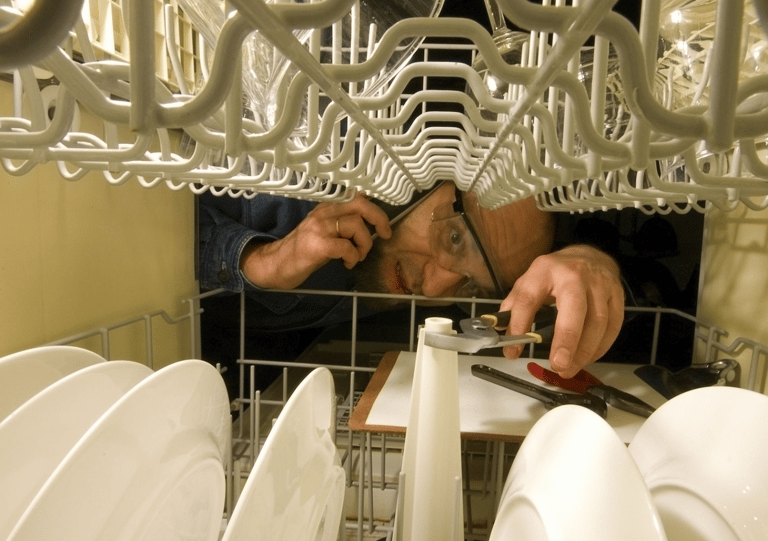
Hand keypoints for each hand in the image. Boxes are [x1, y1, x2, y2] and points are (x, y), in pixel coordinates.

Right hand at [239, 193, 390, 289]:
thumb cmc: (304, 249)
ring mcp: (319, 228)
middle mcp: (322, 212)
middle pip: (360, 204)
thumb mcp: (324, 229)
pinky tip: (347, 263)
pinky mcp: (317, 245)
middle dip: (379, 218)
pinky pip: (346, 247)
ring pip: (356, 226)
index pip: (355, 194)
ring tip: (357, 256)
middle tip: (384, 234)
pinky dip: (353, 257)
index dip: (374, 204)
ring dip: (364, 245)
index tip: (383, 221)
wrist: (277, 264)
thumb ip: (343, 221)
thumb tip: (371, 220)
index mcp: (326, 207)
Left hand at [500, 245, 623, 377]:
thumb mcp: (529, 282)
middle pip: (574, 307)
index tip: (513, 349)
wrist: (589, 256)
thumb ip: (513, 306)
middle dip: (566, 339)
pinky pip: (612, 327)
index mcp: (545, 270)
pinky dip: (600, 347)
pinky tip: (586, 357)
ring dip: (583, 350)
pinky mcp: (617, 297)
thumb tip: (499, 331)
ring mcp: (600, 285)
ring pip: (598, 321)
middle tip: (558, 364)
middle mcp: (575, 275)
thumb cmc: (556, 274)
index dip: (519, 324)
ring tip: (568, 368)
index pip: (528, 298)